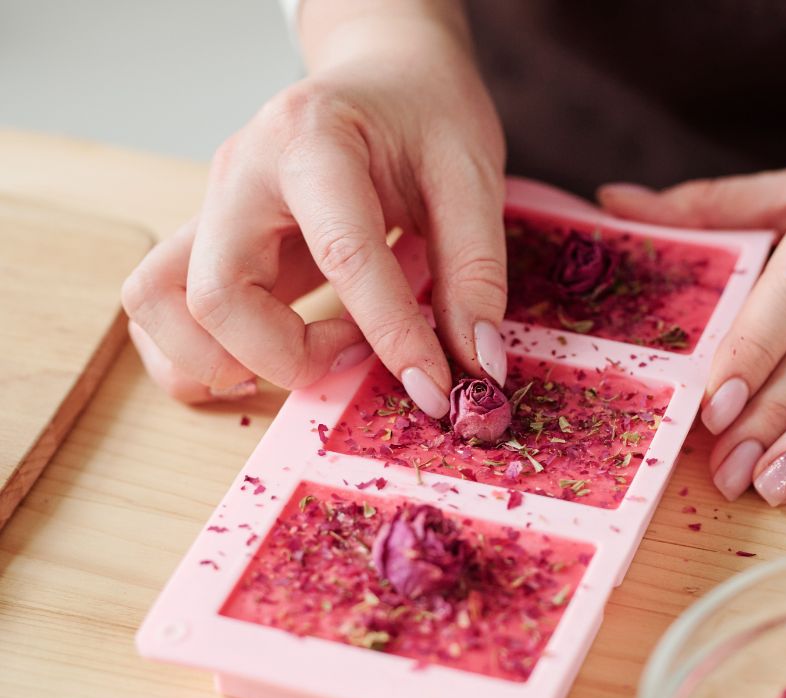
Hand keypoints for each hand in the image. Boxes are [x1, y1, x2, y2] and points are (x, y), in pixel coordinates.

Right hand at [122, 11, 506, 414]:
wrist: (384, 72)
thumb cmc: (425, 113)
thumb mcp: (472, 174)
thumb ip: (475, 270)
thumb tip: (477, 363)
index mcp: (312, 139)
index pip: (340, 254)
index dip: (390, 335)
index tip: (432, 387)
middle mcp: (242, 173)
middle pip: (215, 293)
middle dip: (289, 357)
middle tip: (358, 357)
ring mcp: (214, 207)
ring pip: (158, 305)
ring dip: (224, 361)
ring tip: (307, 358)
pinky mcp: (209, 240)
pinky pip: (164, 311)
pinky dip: (201, 356)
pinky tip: (270, 356)